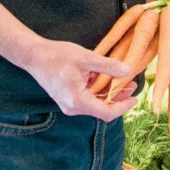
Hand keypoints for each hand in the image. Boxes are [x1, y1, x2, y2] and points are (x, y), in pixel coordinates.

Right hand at [21, 38, 136, 120]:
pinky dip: (100, 91)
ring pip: (96, 104)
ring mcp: (69, 104)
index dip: (123, 107)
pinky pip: (88, 99)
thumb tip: (127, 70)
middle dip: (119, 98)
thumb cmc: (57, 56)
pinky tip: (108, 79)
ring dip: (110, 94)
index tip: (135, 98)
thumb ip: (108, 66)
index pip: (106, 112)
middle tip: (132, 84)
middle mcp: (73, 107)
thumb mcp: (86, 58)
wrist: (34, 56)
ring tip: (124, 79)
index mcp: (77, 100)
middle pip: (102, 109)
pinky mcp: (68, 99)